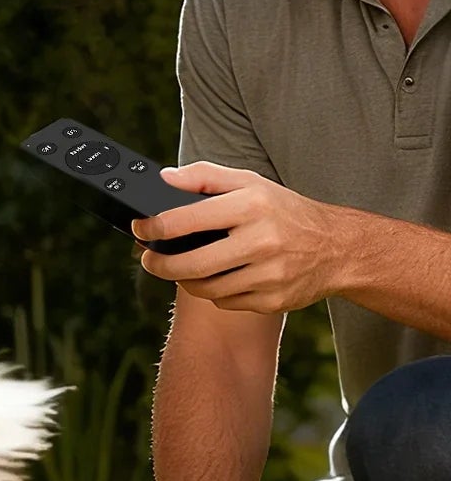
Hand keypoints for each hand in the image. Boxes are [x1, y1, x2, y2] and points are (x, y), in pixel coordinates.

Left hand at [132, 162, 355, 312]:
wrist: (339, 247)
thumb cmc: (286, 212)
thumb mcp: (251, 183)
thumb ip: (205, 177)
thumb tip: (164, 178)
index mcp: (252, 206)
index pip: (185, 220)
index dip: (153, 228)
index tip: (140, 229)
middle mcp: (261, 241)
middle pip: (189, 265)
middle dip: (159, 264)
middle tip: (149, 259)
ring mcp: (268, 275)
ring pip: (204, 288)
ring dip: (186, 279)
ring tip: (185, 267)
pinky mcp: (273, 300)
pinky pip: (226, 302)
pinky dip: (216, 292)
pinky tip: (222, 278)